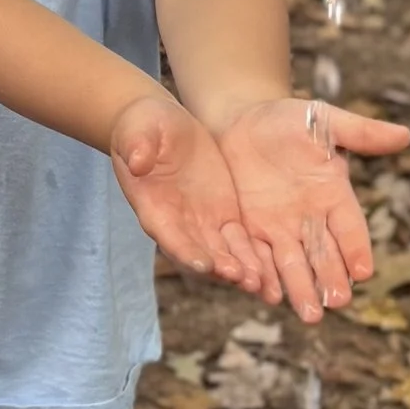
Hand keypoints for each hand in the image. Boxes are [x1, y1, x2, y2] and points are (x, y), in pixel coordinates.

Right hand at [109, 94, 272, 295]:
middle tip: (242, 279)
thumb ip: (137, 146)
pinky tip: (272, 270)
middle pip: (200, 252)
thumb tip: (136, 161)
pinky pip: (241, 240)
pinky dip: (255, 256)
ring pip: (224, 252)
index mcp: (153, 206)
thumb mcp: (137, 129)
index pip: (169, 235)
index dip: (186, 251)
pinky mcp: (224, 215)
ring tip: (261, 282)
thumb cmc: (142, 125)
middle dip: (220, 267)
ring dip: (241, 268)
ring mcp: (202, 222)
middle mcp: (177, 223)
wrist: (161, 125)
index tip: (204, 265)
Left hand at [214, 98, 409, 324]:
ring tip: (310, 315)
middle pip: (324, 255)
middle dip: (331, 280)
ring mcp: (280, 229)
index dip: (357, 248)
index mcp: (334, 196)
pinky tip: (270, 296)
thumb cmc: (286, 119)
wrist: (239, 121)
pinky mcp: (250, 231)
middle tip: (338, 305)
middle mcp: (310, 220)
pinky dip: (264, 277)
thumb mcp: (323, 121)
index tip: (364, 271)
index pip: (350, 227)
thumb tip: (405, 136)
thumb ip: (360, 133)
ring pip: (293, 265)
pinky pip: (258, 258)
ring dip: (301, 289)